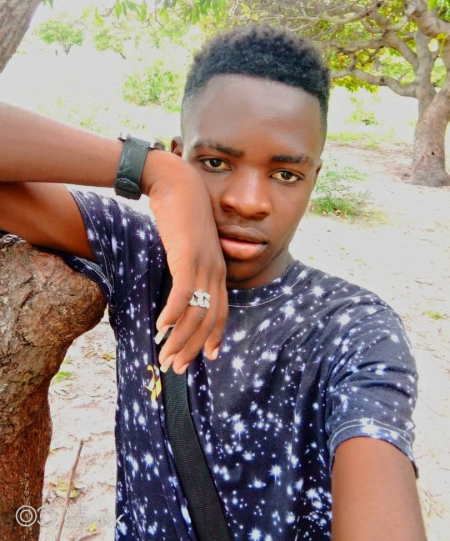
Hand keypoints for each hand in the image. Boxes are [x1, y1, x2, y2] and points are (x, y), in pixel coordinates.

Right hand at [143, 151, 227, 373]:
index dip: (215, 338)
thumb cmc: (181, 216)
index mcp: (218, 271)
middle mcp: (216, 272)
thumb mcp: (188, 247)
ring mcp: (204, 265)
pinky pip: (182, 293)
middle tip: (176, 367)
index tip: (208, 358)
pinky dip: (172, 314)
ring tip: (165, 357)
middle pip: (209, 320)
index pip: (221, 313)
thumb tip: (182, 286)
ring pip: (196, 313)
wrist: (177, 185)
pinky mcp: (187, 257)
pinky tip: (160, 327)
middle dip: (193, 348)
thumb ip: (189, 267)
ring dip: (179, 339)